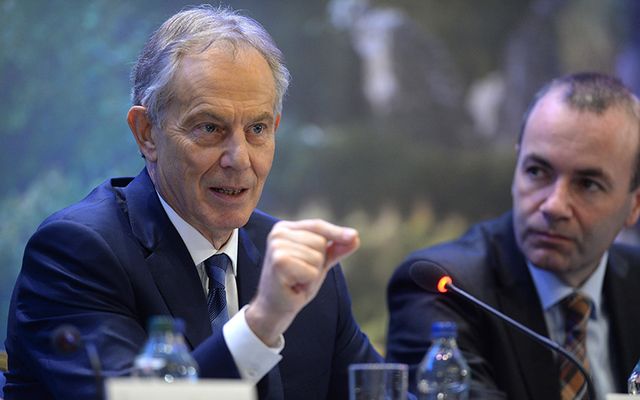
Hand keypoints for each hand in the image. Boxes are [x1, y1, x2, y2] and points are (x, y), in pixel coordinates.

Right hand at [245, 219, 359, 345]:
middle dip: (318, 262)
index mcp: (285, 228)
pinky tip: (293, 284)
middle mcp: (278, 233)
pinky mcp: (279, 261)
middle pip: (320, 242)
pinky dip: (307, 282)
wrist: (275, 309)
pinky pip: (312, 271)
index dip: (336, 232)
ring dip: (312, 274)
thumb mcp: (319, 263)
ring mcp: (277, 246)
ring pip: (317, 257)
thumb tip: (355, 237)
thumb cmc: (295, 284)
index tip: (354, 236)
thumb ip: (335, 249)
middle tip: (300, 273)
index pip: (317, 226)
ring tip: (297, 279)